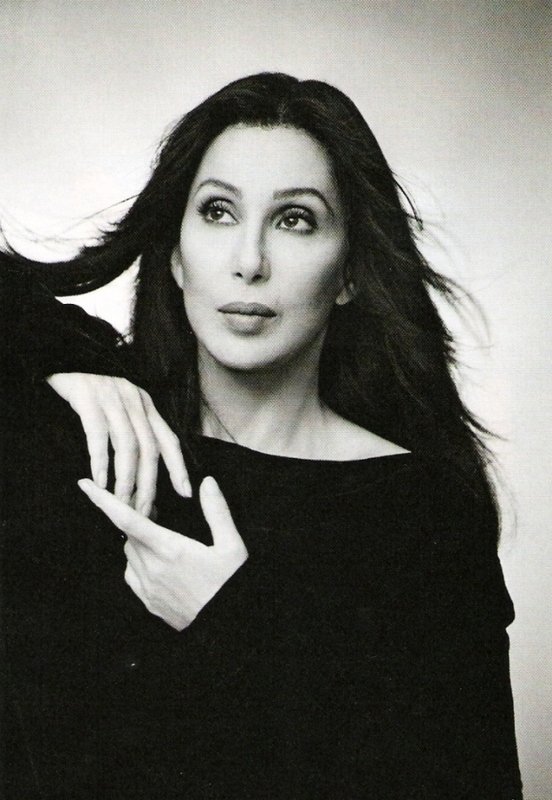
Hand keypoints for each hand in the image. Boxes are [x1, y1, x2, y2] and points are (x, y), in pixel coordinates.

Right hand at [48, 373, 190, 515]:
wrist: (61, 354)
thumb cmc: (89, 389)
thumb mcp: (119, 405)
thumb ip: (131, 431)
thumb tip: (140, 474)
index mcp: (145, 404)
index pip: (169, 439)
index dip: (178, 467)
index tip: (185, 493)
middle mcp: (134, 400)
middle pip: (149, 448)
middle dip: (149, 484)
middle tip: (144, 511)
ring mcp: (112, 398)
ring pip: (127, 445)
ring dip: (125, 478)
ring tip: (120, 502)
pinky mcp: (87, 397)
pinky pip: (98, 434)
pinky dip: (100, 460)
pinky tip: (98, 482)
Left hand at [78, 476, 247, 630]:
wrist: (228, 627)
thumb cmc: (231, 585)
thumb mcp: (231, 545)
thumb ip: (217, 511)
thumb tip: (207, 482)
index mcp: (170, 549)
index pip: (127, 520)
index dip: (103, 500)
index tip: (85, 485)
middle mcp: (152, 568)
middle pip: (128, 534)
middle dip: (137, 519)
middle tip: (155, 510)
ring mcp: (148, 588)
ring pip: (129, 554)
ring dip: (139, 541)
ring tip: (161, 538)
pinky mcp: (149, 602)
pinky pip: (132, 575)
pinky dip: (138, 562)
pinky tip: (157, 562)